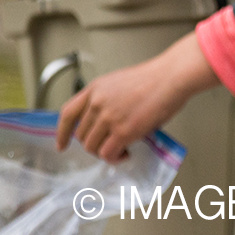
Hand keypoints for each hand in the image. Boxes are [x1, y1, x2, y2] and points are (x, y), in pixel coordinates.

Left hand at [56, 32, 219, 161]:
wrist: (172, 77)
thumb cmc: (157, 78)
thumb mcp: (122, 84)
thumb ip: (109, 101)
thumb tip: (111, 123)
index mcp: (95, 89)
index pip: (68, 113)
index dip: (62, 132)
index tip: (62, 144)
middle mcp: (97, 103)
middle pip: (82, 135)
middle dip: (94, 144)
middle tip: (111, 145)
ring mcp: (108, 117)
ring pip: (92, 147)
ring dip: (105, 152)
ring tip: (121, 150)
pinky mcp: (123, 131)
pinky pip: (108, 153)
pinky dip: (115, 158)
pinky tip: (126, 153)